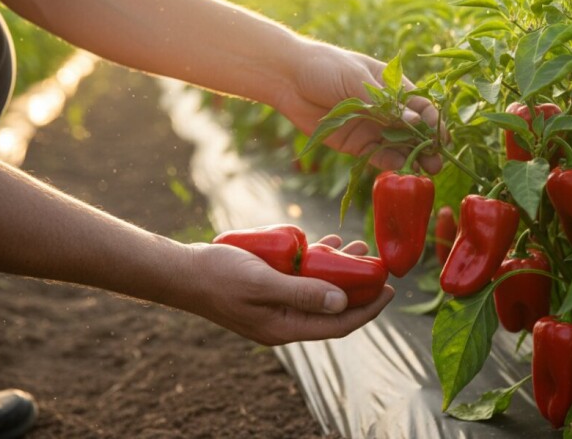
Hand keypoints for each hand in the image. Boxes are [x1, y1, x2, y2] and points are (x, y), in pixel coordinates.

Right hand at [176, 234, 394, 345]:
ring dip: (339, 271)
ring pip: (318, 291)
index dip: (369, 308)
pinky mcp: (267, 291)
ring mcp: (275, 307)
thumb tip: (343, 300)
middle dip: (358, 287)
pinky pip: (300, 280)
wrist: (180, 271)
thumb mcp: (262, 281)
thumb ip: (302, 293)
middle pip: (332, 308)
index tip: (391, 289)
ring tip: (357, 247)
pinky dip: (315, 263)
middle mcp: (283, 321)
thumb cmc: (218, 275)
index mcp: (284, 328)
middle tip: (379, 264)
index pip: (338, 325)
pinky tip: (326, 243)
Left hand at [275, 39, 444, 172]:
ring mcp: (372, 128)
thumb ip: (385, 103)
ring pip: (400, 146)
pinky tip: (402, 170)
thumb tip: (418, 120)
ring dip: (414, 158)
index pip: (420, 104)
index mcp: (391, 86)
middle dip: (428, 144)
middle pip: (414, 130)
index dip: (433, 120)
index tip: (439, 134)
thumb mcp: (356, 80)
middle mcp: (386, 109)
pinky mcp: (357, 145)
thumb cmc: (325, 67)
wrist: (288, 79)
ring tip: (427, 171)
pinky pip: (379, 157)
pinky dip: (391, 164)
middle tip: (438, 160)